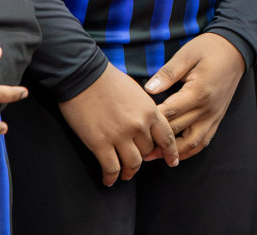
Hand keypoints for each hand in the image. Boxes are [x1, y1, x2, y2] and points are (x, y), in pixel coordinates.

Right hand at [60, 61, 177, 185]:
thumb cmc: (109, 81)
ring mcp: (120, 136)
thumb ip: (145, 111)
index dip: (170, 153)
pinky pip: (111, 168)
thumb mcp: (137, 93)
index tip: (172, 162)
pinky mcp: (100, 143)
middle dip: (144, 158)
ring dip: (130, 172)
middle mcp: (138, 125)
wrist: (84, 76)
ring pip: (132, 164)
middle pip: (148, 152)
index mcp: (150, 111)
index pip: (166, 138)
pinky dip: (111, 178)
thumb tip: (148, 127)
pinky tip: (108, 180)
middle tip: (137, 161)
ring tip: (125, 175)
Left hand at [144, 32, 245, 161]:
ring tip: (152, 156)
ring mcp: (214, 116)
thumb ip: (167, 73)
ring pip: (192, 143)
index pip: (169, 113)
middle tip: (134, 145)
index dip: (150, 120)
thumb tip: (148, 89)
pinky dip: (189, 151)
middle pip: (177, 130)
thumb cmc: (209, 49)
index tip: (132, 125)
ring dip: (172, 152)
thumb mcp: (186, 54)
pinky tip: (175, 154)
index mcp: (198, 92)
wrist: (235, 50)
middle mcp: (207, 108)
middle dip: (156, 139)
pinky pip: (203, 141)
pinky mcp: (217, 118)